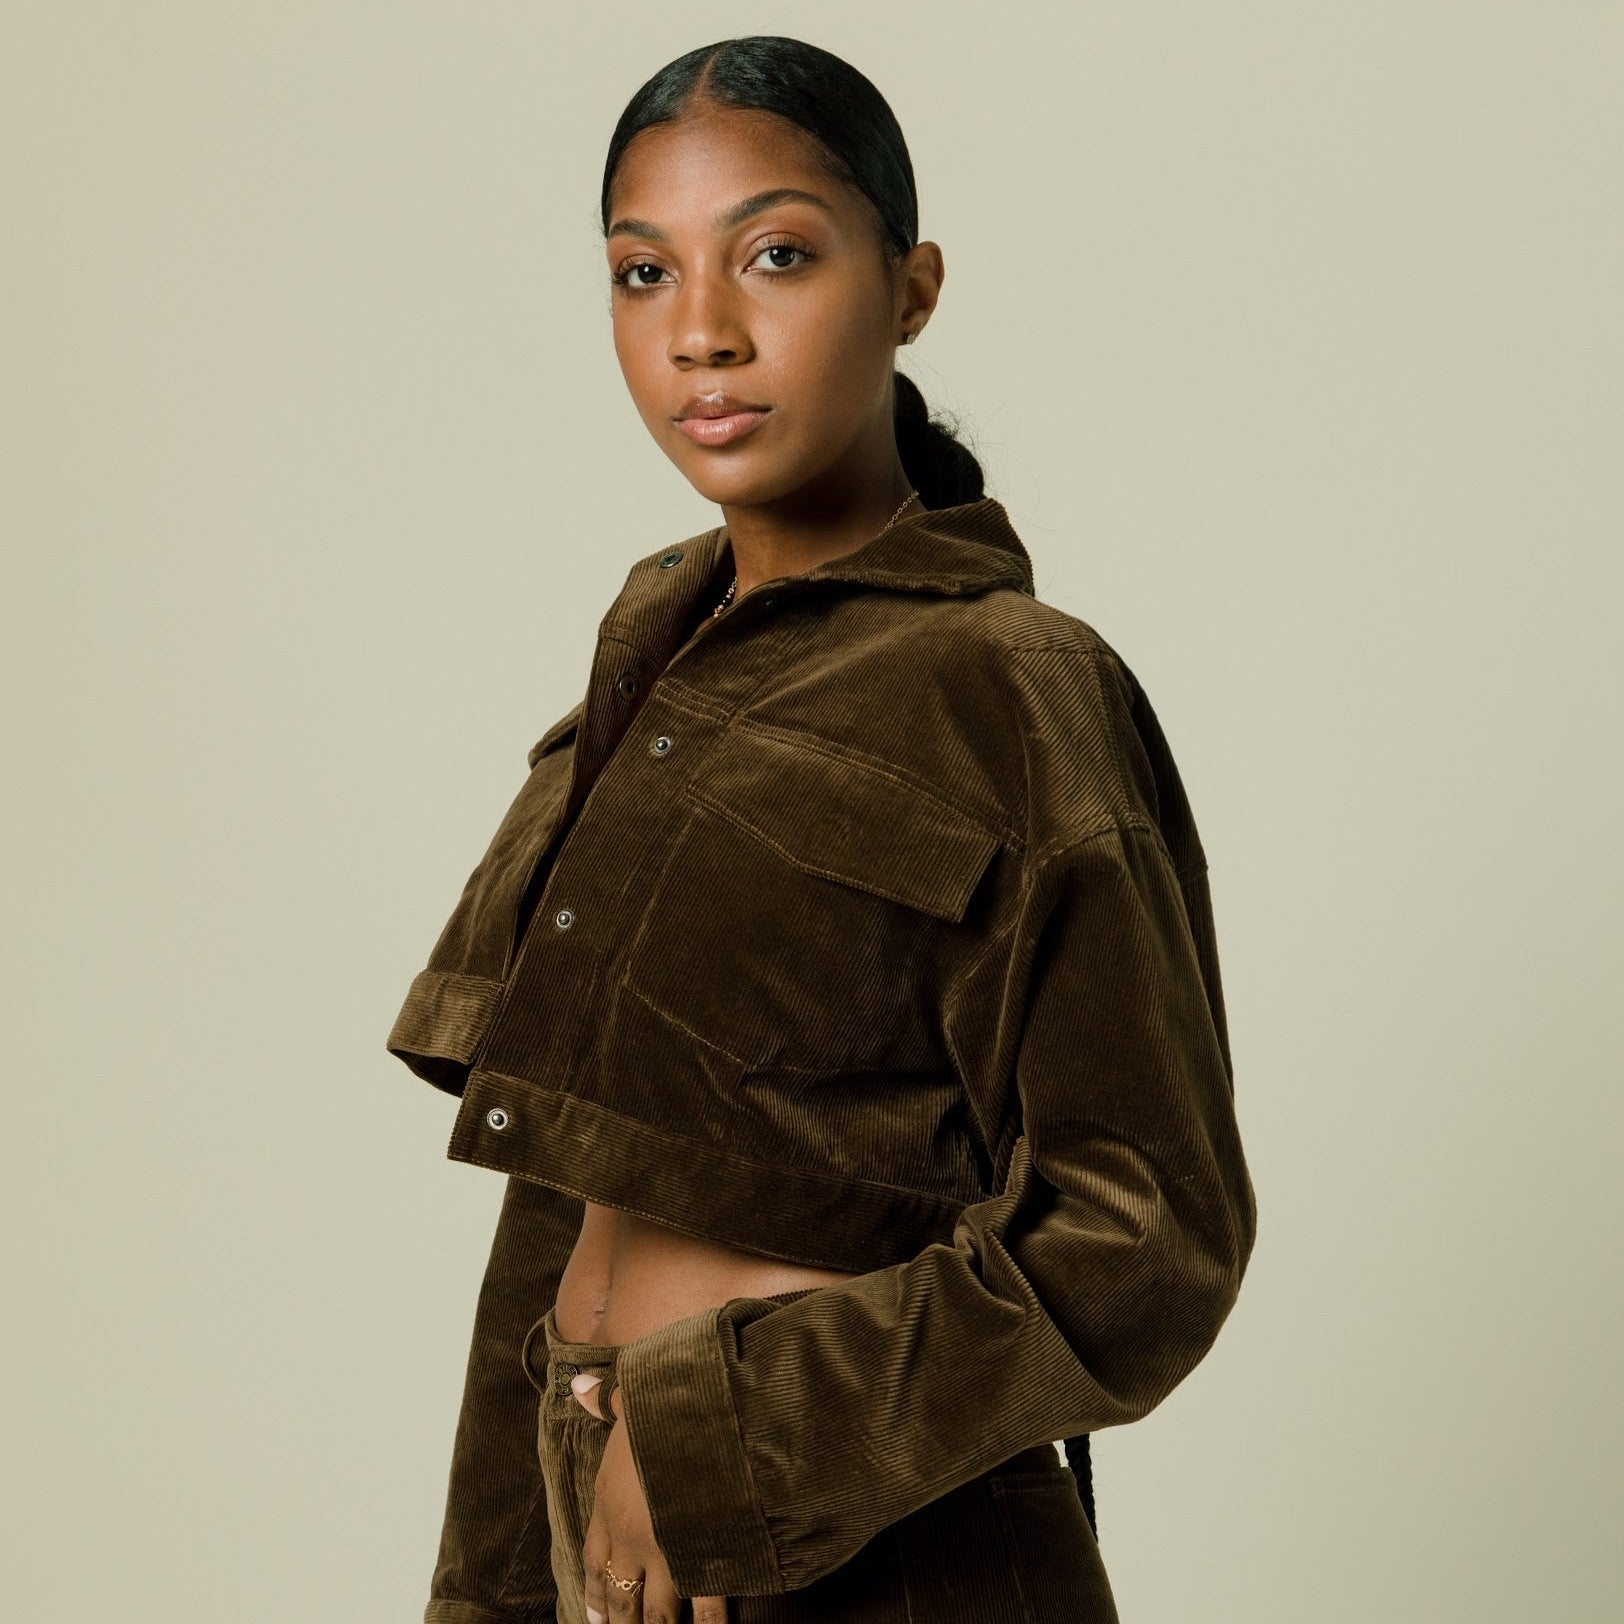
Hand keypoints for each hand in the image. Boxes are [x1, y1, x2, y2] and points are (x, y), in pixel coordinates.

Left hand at [570, 1372, 729, 1623]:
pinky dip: (706, 1622)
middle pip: (619, 1595)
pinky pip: (703, 1604)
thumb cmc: (665, 1406)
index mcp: (609, 1500)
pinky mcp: (696, 1556)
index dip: (593, 1591)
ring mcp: (662, 1551)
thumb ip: (606, 1401)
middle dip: (621, 1622)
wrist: (702, 1417)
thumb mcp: (631, 1399)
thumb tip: (579, 1387)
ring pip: (653, 1611)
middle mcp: (629, 1535)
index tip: (594, 1618)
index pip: (594, 1557)